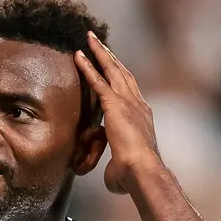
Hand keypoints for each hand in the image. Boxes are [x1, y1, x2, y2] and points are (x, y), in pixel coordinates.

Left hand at [74, 32, 163, 193]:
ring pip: (112, 70)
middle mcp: (138, 104)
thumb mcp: (123, 169)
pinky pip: (98, 80)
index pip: (129, 91)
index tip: (113, 66)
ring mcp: (128, 102)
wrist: (143, 170)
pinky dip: (88, 66)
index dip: (121, 77)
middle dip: (111, 56)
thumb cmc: (134, 176)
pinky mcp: (115, 104)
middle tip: (99, 42)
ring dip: (100, 52)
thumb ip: (117, 168)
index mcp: (142, 116)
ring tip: (89, 38)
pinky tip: (77, 55)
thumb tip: (112, 182)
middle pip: (123, 73)